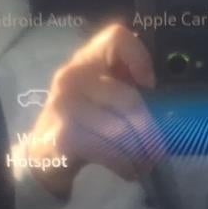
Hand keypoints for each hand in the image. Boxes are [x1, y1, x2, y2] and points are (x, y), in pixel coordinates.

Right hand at [28, 24, 163, 196]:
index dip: (139, 57)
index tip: (150, 86)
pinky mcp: (64, 134)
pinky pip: (106, 149)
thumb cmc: (82, 120)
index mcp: (86, 60)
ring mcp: (65, 105)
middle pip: (127, 97)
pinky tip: (128, 171)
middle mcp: (72, 76)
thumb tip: (164, 96)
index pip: (116, 37)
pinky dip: (123, 163)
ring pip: (119, 128)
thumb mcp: (100, 94)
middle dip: (148, 129)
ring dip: (139, 151)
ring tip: (146, 163)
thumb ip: (125, 84)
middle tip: (158, 149)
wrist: (43, 153)